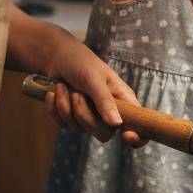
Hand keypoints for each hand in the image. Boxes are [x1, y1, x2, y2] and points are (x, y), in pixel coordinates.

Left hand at [43, 31, 144, 146]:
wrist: (54, 57)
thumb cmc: (79, 61)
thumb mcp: (93, 77)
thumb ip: (105, 100)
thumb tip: (117, 124)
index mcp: (121, 99)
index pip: (138, 124)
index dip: (137, 136)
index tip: (127, 136)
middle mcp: (107, 111)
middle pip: (103, 133)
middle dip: (84, 115)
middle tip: (77, 94)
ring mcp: (89, 116)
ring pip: (79, 129)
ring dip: (66, 106)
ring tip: (64, 86)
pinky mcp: (71, 118)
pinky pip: (63, 124)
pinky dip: (55, 107)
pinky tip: (54, 92)